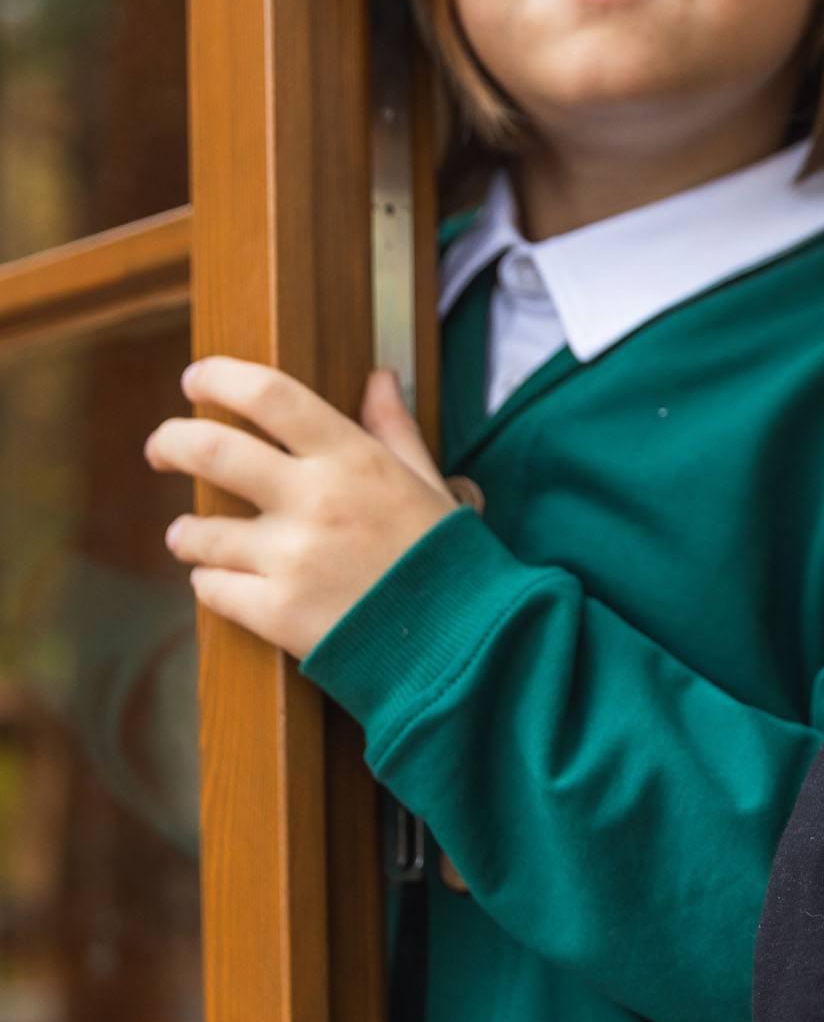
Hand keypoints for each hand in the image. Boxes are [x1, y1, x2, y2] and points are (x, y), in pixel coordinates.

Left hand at [144, 358, 460, 659]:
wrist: (462, 644)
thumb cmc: (445, 559)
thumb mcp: (429, 484)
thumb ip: (395, 429)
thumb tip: (380, 378)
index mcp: (353, 460)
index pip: (270, 395)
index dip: (221, 378)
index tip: (197, 380)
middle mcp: (315, 500)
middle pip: (208, 449)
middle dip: (170, 443)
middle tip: (161, 450)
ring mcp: (292, 558)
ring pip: (197, 532)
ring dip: (189, 533)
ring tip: (195, 537)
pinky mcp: (276, 612)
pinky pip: (210, 589)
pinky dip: (212, 584)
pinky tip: (228, 583)